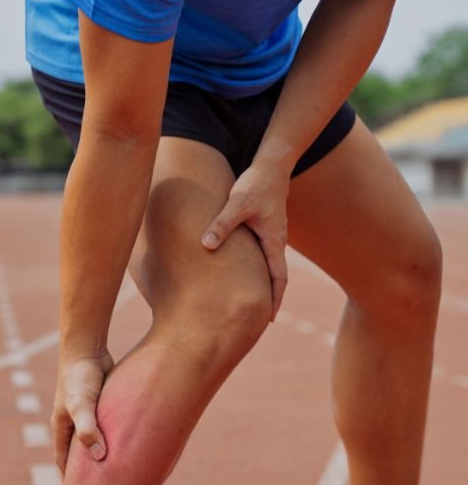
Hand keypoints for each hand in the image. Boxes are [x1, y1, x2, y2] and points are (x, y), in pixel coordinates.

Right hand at [51, 348, 114, 474]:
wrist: (87, 348)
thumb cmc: (80, 376)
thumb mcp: (82, 404)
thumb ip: (89, 429)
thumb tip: (99, 457)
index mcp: (62, 426)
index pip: (63, 460)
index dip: (70, 479)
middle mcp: (72, 421)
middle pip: (78, 453)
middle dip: (86, 470)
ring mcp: (87, 412)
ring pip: (93, 439)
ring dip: (101, 453)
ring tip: (116, 471)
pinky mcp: (100, 403)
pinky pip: (106, 425)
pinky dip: (113, 437)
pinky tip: (128, 444)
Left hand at [201, 164, 289, 319]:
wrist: (272, 165)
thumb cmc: (255, 184)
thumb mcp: (236, 203)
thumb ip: (221, 224)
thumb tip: (205, 245)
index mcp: (274, 241)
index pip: (279, 278)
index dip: (275, 299)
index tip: (270, 319)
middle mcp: (276, 241)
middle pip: (276, 277)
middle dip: (270, 298)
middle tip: (260, 319)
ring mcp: (272, 235)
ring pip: (269, 266)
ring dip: (264, 284)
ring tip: (251, 302)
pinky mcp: (265, 227)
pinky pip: (263, 255)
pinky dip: (257, 269)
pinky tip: (243, 274)